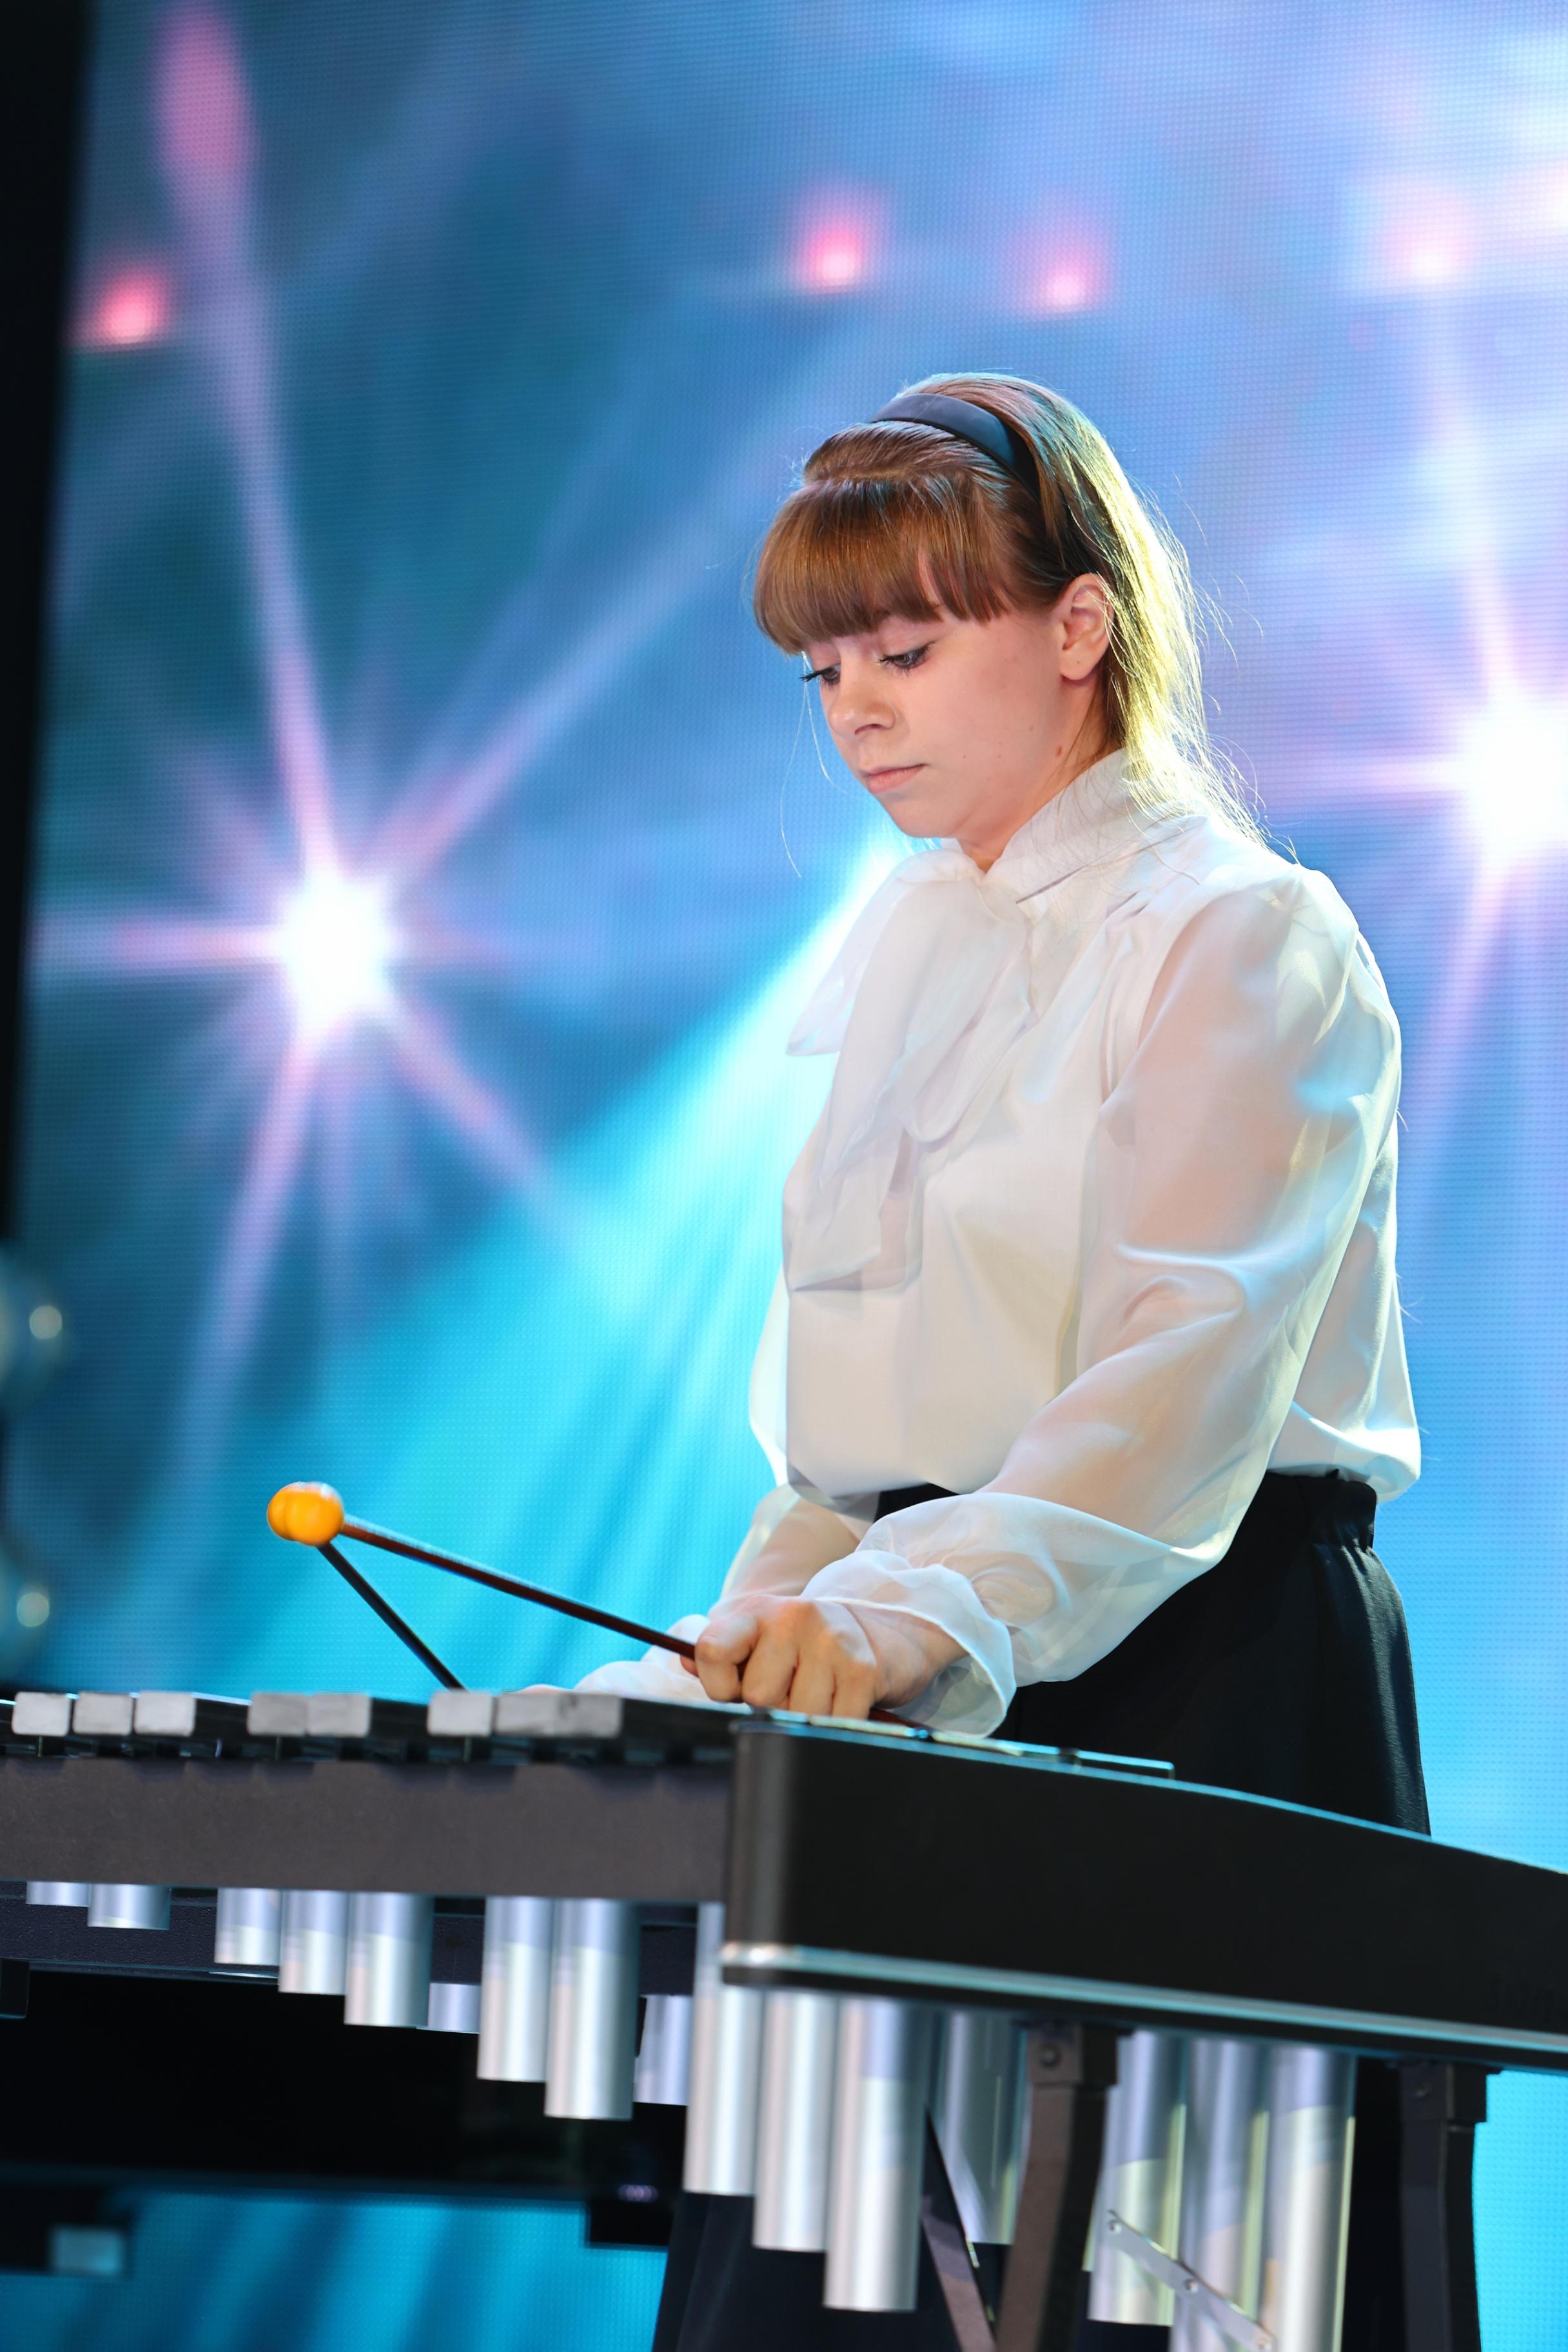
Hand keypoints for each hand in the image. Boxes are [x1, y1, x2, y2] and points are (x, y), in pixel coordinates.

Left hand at [686, 1593, 962, 1718]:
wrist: (888, 1632)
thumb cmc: (812, 1645)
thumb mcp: (764, 1637)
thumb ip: (723, 1652)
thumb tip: (683, 1661)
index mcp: (758, 1610)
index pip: (711, 1651)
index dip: (719, 1686)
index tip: (737, 1689)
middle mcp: (792, 1617)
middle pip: (757, 1696)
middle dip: (772, 1707)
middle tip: (793, 1689)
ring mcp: (830, 1641)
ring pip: (795, 1715)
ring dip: (807, 1718)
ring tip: (820, 1693)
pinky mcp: (862, 1669)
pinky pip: (833, 1723)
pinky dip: (836, 1723)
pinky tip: (843, 1701)